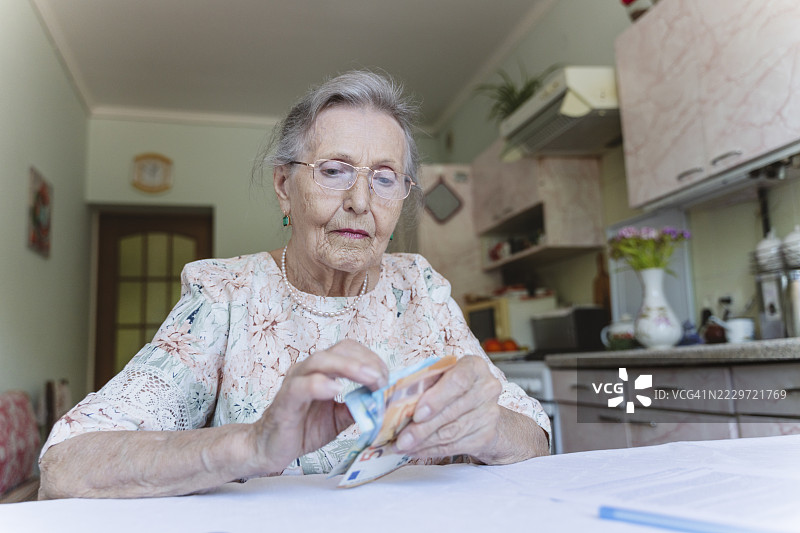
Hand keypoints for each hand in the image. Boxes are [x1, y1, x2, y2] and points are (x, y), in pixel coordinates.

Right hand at [249, 340, 387, 473]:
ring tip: (371, 381)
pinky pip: (301, 386)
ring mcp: (295, 382)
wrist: (271, 448)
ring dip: (350, 367)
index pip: (349, 350)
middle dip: (365, 362)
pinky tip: (337, 390)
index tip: (387, 378)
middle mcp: (308, 369)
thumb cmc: (303, 429)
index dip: (371, 359)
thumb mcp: (339, 418)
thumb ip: (358, 407)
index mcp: (322, 370)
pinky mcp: (285, 401)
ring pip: (321, 361)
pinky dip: (320, 384)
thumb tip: (383, 402)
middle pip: (339, 350)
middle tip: (383, 380)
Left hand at [392, 355, 503, 462]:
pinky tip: (415, 451)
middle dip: (421, 428)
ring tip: (401, 446)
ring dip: (422, 442)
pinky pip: (454, 446)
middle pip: (451, 411)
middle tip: (400, 439)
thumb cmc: (454, 389)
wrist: (484, 411)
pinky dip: (431, 450)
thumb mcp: (441, 378)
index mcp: (474, 366)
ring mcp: (489, 413)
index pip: (458, 380)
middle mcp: (487, 388)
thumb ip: (424, 385)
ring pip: (451, 432)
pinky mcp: (486, 436)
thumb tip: (393, 404)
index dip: (436, 399)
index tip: (417, 414)